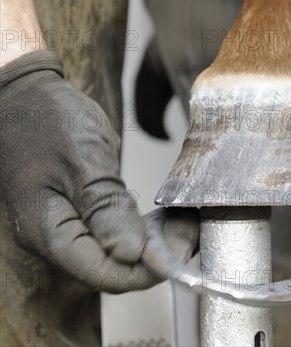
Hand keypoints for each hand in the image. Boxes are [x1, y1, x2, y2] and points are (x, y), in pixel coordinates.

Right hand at [0, 50, 197, 292]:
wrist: (24, 94)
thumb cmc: (46, 118)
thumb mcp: (83, 160)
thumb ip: (107, 208)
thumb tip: (132, 254)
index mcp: (49, 233)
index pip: (104, 275)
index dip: (146, 272)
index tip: (178, 252)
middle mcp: (54, 238)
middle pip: (111, 269)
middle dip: (152, 258)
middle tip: (187, 234)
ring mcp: (65, 226)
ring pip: (114, 254)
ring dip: (149, 245)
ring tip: (181, 225)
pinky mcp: (77, 214)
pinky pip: (111, 234)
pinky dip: (138, 230)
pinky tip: (159, 219)